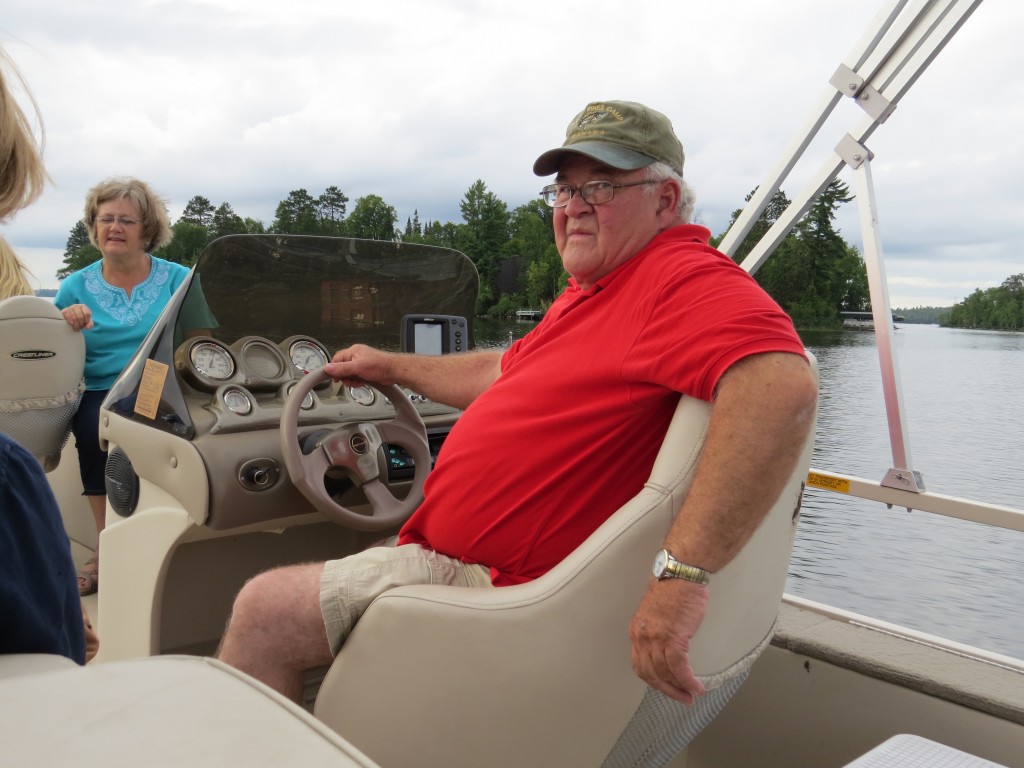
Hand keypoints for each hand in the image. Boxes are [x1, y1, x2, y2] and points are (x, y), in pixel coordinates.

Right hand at [61, 303, 93, 330]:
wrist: (70, 318)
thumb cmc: (80, 319)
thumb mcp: (87, 321)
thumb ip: (90, 324)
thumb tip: (87, 328)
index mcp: (83, 307)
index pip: (87, 313)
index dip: (87, 320)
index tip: (85, 323)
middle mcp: (76, 306)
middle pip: (80, 316)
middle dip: (81, 324)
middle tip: (80, 328)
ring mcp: (70, 308)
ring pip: (74, 317)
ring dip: (76, 324)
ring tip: (76, 328)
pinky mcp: (64, 311)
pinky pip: (67, 316)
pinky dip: (70, 321)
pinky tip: (71, 324)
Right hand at [324, 344, 395, 387]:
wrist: (394, 371)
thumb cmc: (380, 365)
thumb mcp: (357, 367)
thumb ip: (342, 368)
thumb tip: (328, 368)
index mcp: (353, 351)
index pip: (337, 359)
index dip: (334, 369)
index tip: (334, 377)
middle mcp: (357, 356)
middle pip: (343, 367)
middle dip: (344, 376)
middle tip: (348, 382)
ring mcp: (362, 363)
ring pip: (350, 373)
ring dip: (351, 380)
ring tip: (356, 383)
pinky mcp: (367, 371)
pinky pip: (357, 376)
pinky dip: (357, 381)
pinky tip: (361, 383)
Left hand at [629, 578, 707, 704]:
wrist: (681, 572)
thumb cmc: (673, 588)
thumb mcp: (656, 613)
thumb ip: (657, 631)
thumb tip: (666, 649)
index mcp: (637, 631)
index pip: (640, 665)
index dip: (654, 681)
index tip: (666, 688)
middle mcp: (642, 637)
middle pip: (650, 674)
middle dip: (666, 690)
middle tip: (681, 698)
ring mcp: (656, 638)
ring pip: (665, 674)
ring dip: (680, 688)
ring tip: (692, 695)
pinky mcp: (673, 637)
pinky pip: (679, 668)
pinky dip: (688, 681)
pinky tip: (696, 687)